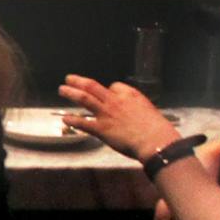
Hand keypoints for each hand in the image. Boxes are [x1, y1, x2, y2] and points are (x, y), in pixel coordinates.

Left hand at [57, 74, 182, 163]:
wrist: (155, 140)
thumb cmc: (157, 128)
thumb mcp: (148, 110)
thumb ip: (136, 108)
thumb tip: (131, 112)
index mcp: (130, 95)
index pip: (115, 86)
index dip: (108, 89)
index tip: (105, 91)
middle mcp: (115, 101)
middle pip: (92, 86)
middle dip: (79, 81)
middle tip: (68, 78)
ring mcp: (106, 114)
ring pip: (84, 98)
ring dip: (71, 93)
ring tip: (62, 90)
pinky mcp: (101, 128)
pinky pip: (82, 122)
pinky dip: (72, 120)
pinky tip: (65, 119)